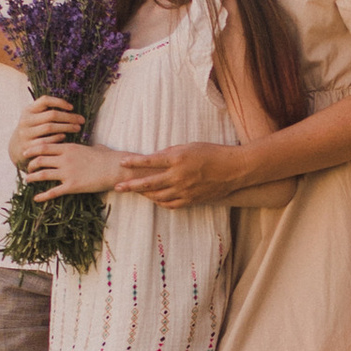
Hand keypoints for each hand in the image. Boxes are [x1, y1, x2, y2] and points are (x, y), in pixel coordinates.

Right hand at [8, 95, 82, 168]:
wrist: (16, 148)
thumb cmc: (33, 129)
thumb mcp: (35, 117)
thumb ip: (46, 111)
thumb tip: (70, 107)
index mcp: (28, 110)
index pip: (45, 100)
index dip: (59, 102)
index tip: (72, 107)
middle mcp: (26, 120)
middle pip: (51, 115)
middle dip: (69, 117)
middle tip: (81, 120)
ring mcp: (26, 134)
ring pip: (50, 127)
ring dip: (66, 127)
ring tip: (77, 128)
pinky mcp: (28, 146)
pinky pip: (46, 141)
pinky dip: (57, 138)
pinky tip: (65, 137)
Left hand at [25, 136, 113, 196]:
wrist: (115, 168)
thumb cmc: (108, 158)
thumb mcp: (95, 148)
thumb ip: (88, 147)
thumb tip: (93, 147)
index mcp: (68, 148)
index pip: (44, 146)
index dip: (32, 149)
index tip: (26, 153)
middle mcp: (64, 159)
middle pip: (39, 160)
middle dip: (30, 164)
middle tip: (27, 168)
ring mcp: (67, 173)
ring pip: (42, 174)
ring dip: (32, 177)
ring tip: (28, 180)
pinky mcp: (71, 186)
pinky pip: (53, 192)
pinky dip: (42, 196)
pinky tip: (36, 198)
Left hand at [106, 139, 244, 210]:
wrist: (234, 169)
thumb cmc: (212, 153)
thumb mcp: (190, 146)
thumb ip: (171, 153)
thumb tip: (154, 157)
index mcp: (178, 159)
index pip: (150, 161)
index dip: (134, 162)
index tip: (122, 163)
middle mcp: (179, 176)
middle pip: (149, 183)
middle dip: (131, 185)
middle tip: (117, 187)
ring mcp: (185, 190)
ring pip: (158, 196)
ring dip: (144, 194)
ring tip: (134, 192)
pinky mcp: (191, 199)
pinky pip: (170, 204)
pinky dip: (160, 202)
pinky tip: (154, 199)